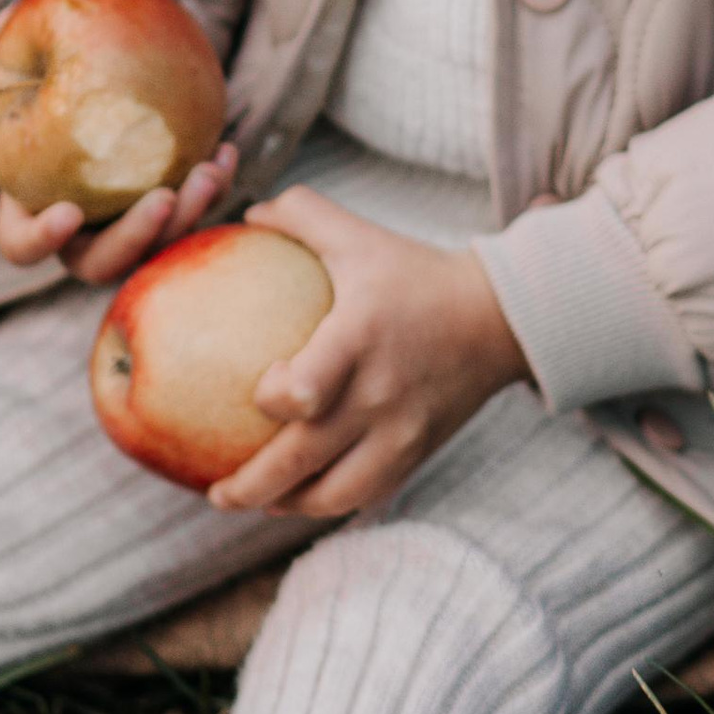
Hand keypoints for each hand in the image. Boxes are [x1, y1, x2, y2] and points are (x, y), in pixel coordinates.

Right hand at [0, 9, 239, 286]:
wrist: (96, 71)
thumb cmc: (42, 67)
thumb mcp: (11, 52)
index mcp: (29, 206)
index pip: (23, 246)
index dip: (41, 239)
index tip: (70, 212)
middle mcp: (80, 231)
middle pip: (101, 263)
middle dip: (135, 238)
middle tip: (163, 198)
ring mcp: (127, 224)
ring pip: (157, 245)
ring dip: (187, 217)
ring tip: (208, 172)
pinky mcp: (170, 206)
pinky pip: (194, 210)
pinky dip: (214, 186)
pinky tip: (226, 148)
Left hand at [204, 188, 527, 518]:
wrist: (499, 319)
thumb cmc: (417, 274)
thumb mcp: (360, 236)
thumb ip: (302, 215)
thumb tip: (247, 211)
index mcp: (360, 338)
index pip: (307, 390)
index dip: (272, 398)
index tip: (257, 390)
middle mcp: (379, 394)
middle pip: (304, 458)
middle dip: (250, 485)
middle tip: (214, 493)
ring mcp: (400, 432)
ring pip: (333, 493)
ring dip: (286, 503)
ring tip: (252, 499)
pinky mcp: (415, 454)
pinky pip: (364, 495)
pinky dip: (325, 502)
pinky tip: (298, 496)